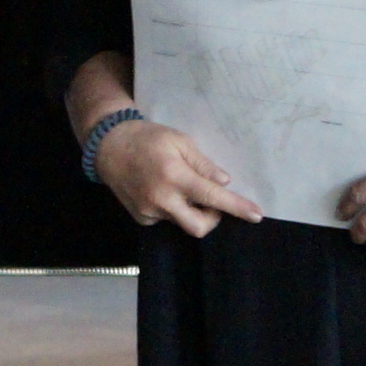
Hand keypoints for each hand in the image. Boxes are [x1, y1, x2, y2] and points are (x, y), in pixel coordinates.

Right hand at [98, 120, 263, 236]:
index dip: (236, 207)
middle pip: (199, 227)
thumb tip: (224, 182)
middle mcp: (162, 198)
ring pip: (181, 222)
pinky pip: (166, 219)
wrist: (109, 147)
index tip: (256, 214)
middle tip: (211, 201)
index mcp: (174, 175)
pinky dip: (172, 209)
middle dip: (212, 219)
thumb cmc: (148, 138)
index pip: (212, 197)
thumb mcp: (179, 140)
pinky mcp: (141, 217)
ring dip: (189, 209)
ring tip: (178, 186)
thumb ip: (203, 164)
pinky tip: (160, 190)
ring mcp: (149, 211)